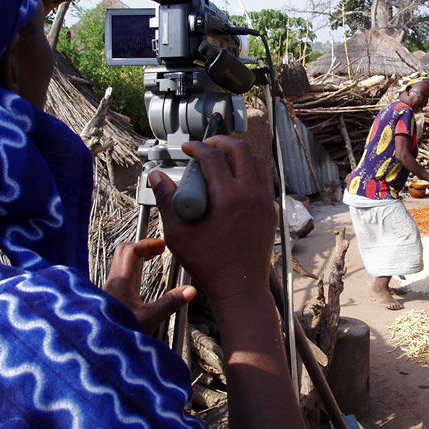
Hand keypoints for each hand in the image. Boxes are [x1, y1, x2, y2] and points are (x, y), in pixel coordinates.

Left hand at [103, 238, 195, 333]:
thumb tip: (191, 290)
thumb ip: (170, 303)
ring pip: (119, 264)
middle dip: (141, 247)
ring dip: (136, 258)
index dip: (148, 244)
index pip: (131, 250)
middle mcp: (111, 282)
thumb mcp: (149, 319)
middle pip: (122, 252)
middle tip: (158, 251)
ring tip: (152, 260)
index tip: (162, 246)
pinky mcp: (107, 298)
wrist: (97, 349)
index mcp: (120, 282)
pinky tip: (140, 281)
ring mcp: (108, 290)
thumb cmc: (119, 334)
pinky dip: (131, 270)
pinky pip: (118, 275)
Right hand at [148, 136, 276, 317]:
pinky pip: (263, 180)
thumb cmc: (209, 264)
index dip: (197, 147)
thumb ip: (167, 200)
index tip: (187, 149)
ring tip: (222, 159)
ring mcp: (264, 202)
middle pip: (242, 149)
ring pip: (258, 162)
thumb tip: (158, 177)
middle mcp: (251, 194)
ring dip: (240, 154)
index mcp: (228, 196)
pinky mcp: (270, 211)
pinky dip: (250, 171)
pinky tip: (235, 180)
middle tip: (206, 146)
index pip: (213, 156)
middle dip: (221, 142)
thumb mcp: (179, 233)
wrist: (240, 287)